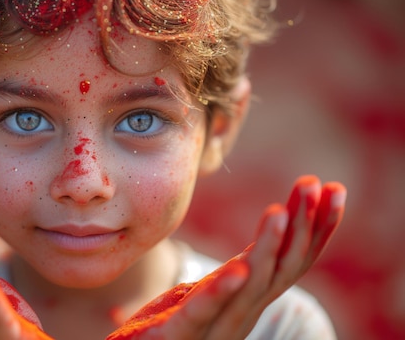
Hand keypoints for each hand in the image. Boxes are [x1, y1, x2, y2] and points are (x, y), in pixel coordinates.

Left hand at [106, 175, 345, 339]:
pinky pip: (204, 310)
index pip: (292, 261)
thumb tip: (249, 258)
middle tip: (313, 183)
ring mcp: (216, 328)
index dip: (317, 228)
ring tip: (279, 211)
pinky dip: (223, 289)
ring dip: (270, 246)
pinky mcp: (179, 334)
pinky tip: (238, 268)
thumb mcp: (206, 297)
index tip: (334, 189)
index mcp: (249, 300)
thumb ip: (229, 281)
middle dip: (303, 225)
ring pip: (253, 286)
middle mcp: (242, 314)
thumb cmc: (172, 329)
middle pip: (284, 268)